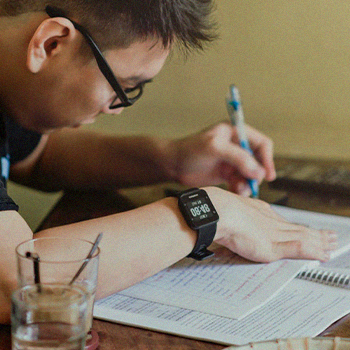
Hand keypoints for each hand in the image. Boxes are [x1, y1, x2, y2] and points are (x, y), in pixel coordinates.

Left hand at [172, 122, 275, 195]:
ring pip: (249, 174)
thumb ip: (238, 157)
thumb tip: (258, 171)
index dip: (267, 158)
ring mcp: (231, 161)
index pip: (261, 143)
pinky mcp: (226, 174)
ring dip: (247, 183)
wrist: (173, 164)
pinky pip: (240, 182)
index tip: (268, 174)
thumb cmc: (190, 150)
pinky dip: (240, 188)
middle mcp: (236, 146)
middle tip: (251, 184)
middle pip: (257, 161)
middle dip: (256, 174)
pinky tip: (235, 191)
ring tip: (240, 190)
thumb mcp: (215, 148)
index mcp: (235, 133)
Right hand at [207, 187, 337, 262]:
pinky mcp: (273, 246)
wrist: (216, 212)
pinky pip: (300, 248)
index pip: (283, 222)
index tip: (305, 230)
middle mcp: (269, 221)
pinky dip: (313, 251)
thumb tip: (229, 224)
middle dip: (313, 233)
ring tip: (331, 243)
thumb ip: (233, 220)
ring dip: (319, 242)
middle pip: (296, 228)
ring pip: (303, 237)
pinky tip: (323, 255)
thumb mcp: (227, 213)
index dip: (295, 227)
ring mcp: (273, 233)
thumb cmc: (216, 212)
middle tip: (329, 236)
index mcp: (259, 213)